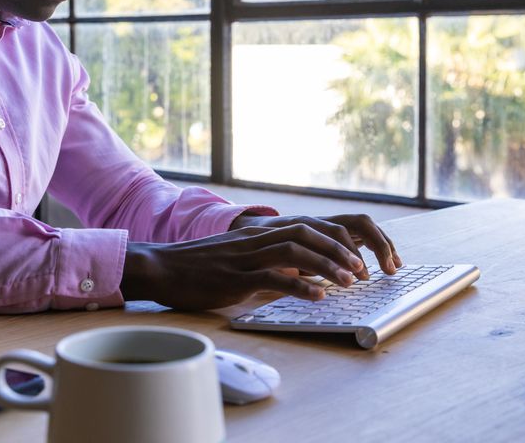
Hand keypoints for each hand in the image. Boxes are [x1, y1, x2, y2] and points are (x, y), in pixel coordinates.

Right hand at [119, 215, 400, 310]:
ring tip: (348, 282)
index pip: (307, 227)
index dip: (336, 241)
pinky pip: (273, 277)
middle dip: (339, 250)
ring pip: (296, 252)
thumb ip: (265, 261)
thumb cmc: (198, 266)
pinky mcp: (236, 276)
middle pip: (308, 233)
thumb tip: (296, 274)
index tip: (356, 260)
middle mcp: (256, 239)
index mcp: (259, 233)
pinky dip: (299, 286)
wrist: (162, 267)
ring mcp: (246, 256)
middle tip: (361, 270)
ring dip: (326, 266)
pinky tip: (317, 296)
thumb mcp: (238, 257)